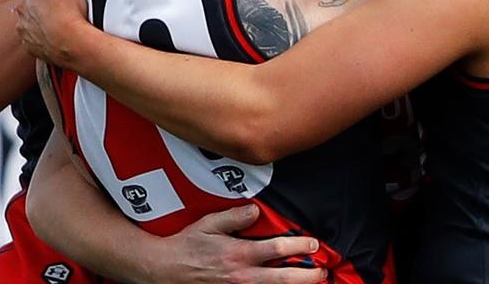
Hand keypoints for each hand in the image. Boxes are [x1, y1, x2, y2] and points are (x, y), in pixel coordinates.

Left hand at [15, 0, 89, 66]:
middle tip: (70, 2)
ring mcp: (25, 28)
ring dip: (48, 17)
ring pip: (37, 17)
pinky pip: (40, 37)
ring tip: (65, 20)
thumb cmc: (70, 8)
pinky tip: (61, 34)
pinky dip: (48, 35)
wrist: (71, 42)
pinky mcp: (31, 46)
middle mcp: (22, 7)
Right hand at [147, 205, 323, 283]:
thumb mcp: (209, 223)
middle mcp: (242, 276)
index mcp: (239, 253)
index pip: (278, 249)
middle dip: (307, 276)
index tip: (313, 244)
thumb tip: (256, 212)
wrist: (166, 270)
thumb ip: (235, 216)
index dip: (300, 246)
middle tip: (322, 272)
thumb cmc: (188, 244)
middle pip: (284, 278)